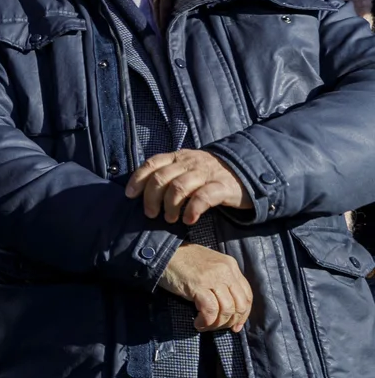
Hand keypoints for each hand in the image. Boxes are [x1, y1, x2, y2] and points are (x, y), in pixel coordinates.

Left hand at [125, 149, 247, 224]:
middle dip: (151, 198)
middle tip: (151, 214)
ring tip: (170, 219)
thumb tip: (142, 193)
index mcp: (178, 157)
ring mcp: (206, 174)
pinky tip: (188, 220)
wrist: (247, 171)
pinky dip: (191, 210)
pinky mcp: (222, 187)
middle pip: (161, 178)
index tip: (130, 195)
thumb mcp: (187, 168)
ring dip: (169, 206)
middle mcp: (190, 163)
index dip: (137, 179)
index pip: (152, 163)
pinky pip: (202, 198)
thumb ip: (169, 175)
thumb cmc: (209, 175)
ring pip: (178, 187)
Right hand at [157, 242, 252, 332]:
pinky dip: (206, 321)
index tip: (235, 326)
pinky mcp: (198, 285)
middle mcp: (226, 271)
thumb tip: (229, 306)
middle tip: (218, 328)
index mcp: (230, 266)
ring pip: (227, 310)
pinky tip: (198, 323)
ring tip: (205, 325)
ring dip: (217, 324)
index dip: (243, 315)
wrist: (162, 252)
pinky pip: (210, 310)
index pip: (247, 295)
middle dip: (231, 321)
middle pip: (240, 305)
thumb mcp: (209, 266)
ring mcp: (213, 278)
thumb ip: (222, 279)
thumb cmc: (183, 261)